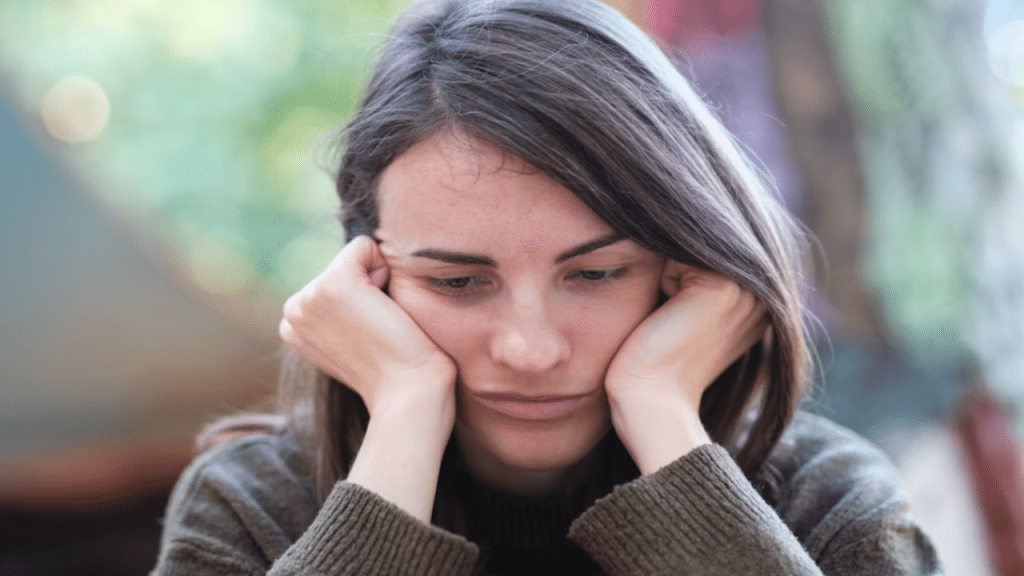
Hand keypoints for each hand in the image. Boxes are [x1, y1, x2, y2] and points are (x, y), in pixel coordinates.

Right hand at [279, 235, 455, 520]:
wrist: (407, 393)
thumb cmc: (394, 372)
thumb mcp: (354, 339)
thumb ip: (343, 314)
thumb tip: (363, 283)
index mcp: (293, 326)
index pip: (332, 282)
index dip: (362, 302)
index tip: (369, 337)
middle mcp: (293, 310)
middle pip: (344, 265)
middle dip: (369, 289)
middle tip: (378, 332)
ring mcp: (309, 297)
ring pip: (355, 256)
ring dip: (378, 283)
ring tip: (382, 324)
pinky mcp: (333, 284)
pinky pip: (364, 245)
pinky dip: (384, 268)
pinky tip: (386, 309)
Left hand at [604, 261, 766, 472]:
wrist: (652, 402)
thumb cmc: (656, 364)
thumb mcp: (688, 313)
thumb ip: (699, 279)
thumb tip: (679, 234)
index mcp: (763, 301)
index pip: (709, 251)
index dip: (679, 274)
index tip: (675, 315)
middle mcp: (765, 292)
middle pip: (700, 243)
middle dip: (674, 268)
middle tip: (671, 318)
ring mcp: (750, 287)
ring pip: (688, 244)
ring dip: (668, 272)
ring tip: (670, 317)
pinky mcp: (725, 285)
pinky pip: (676, 250)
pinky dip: (661, 276)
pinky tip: (667, 314)